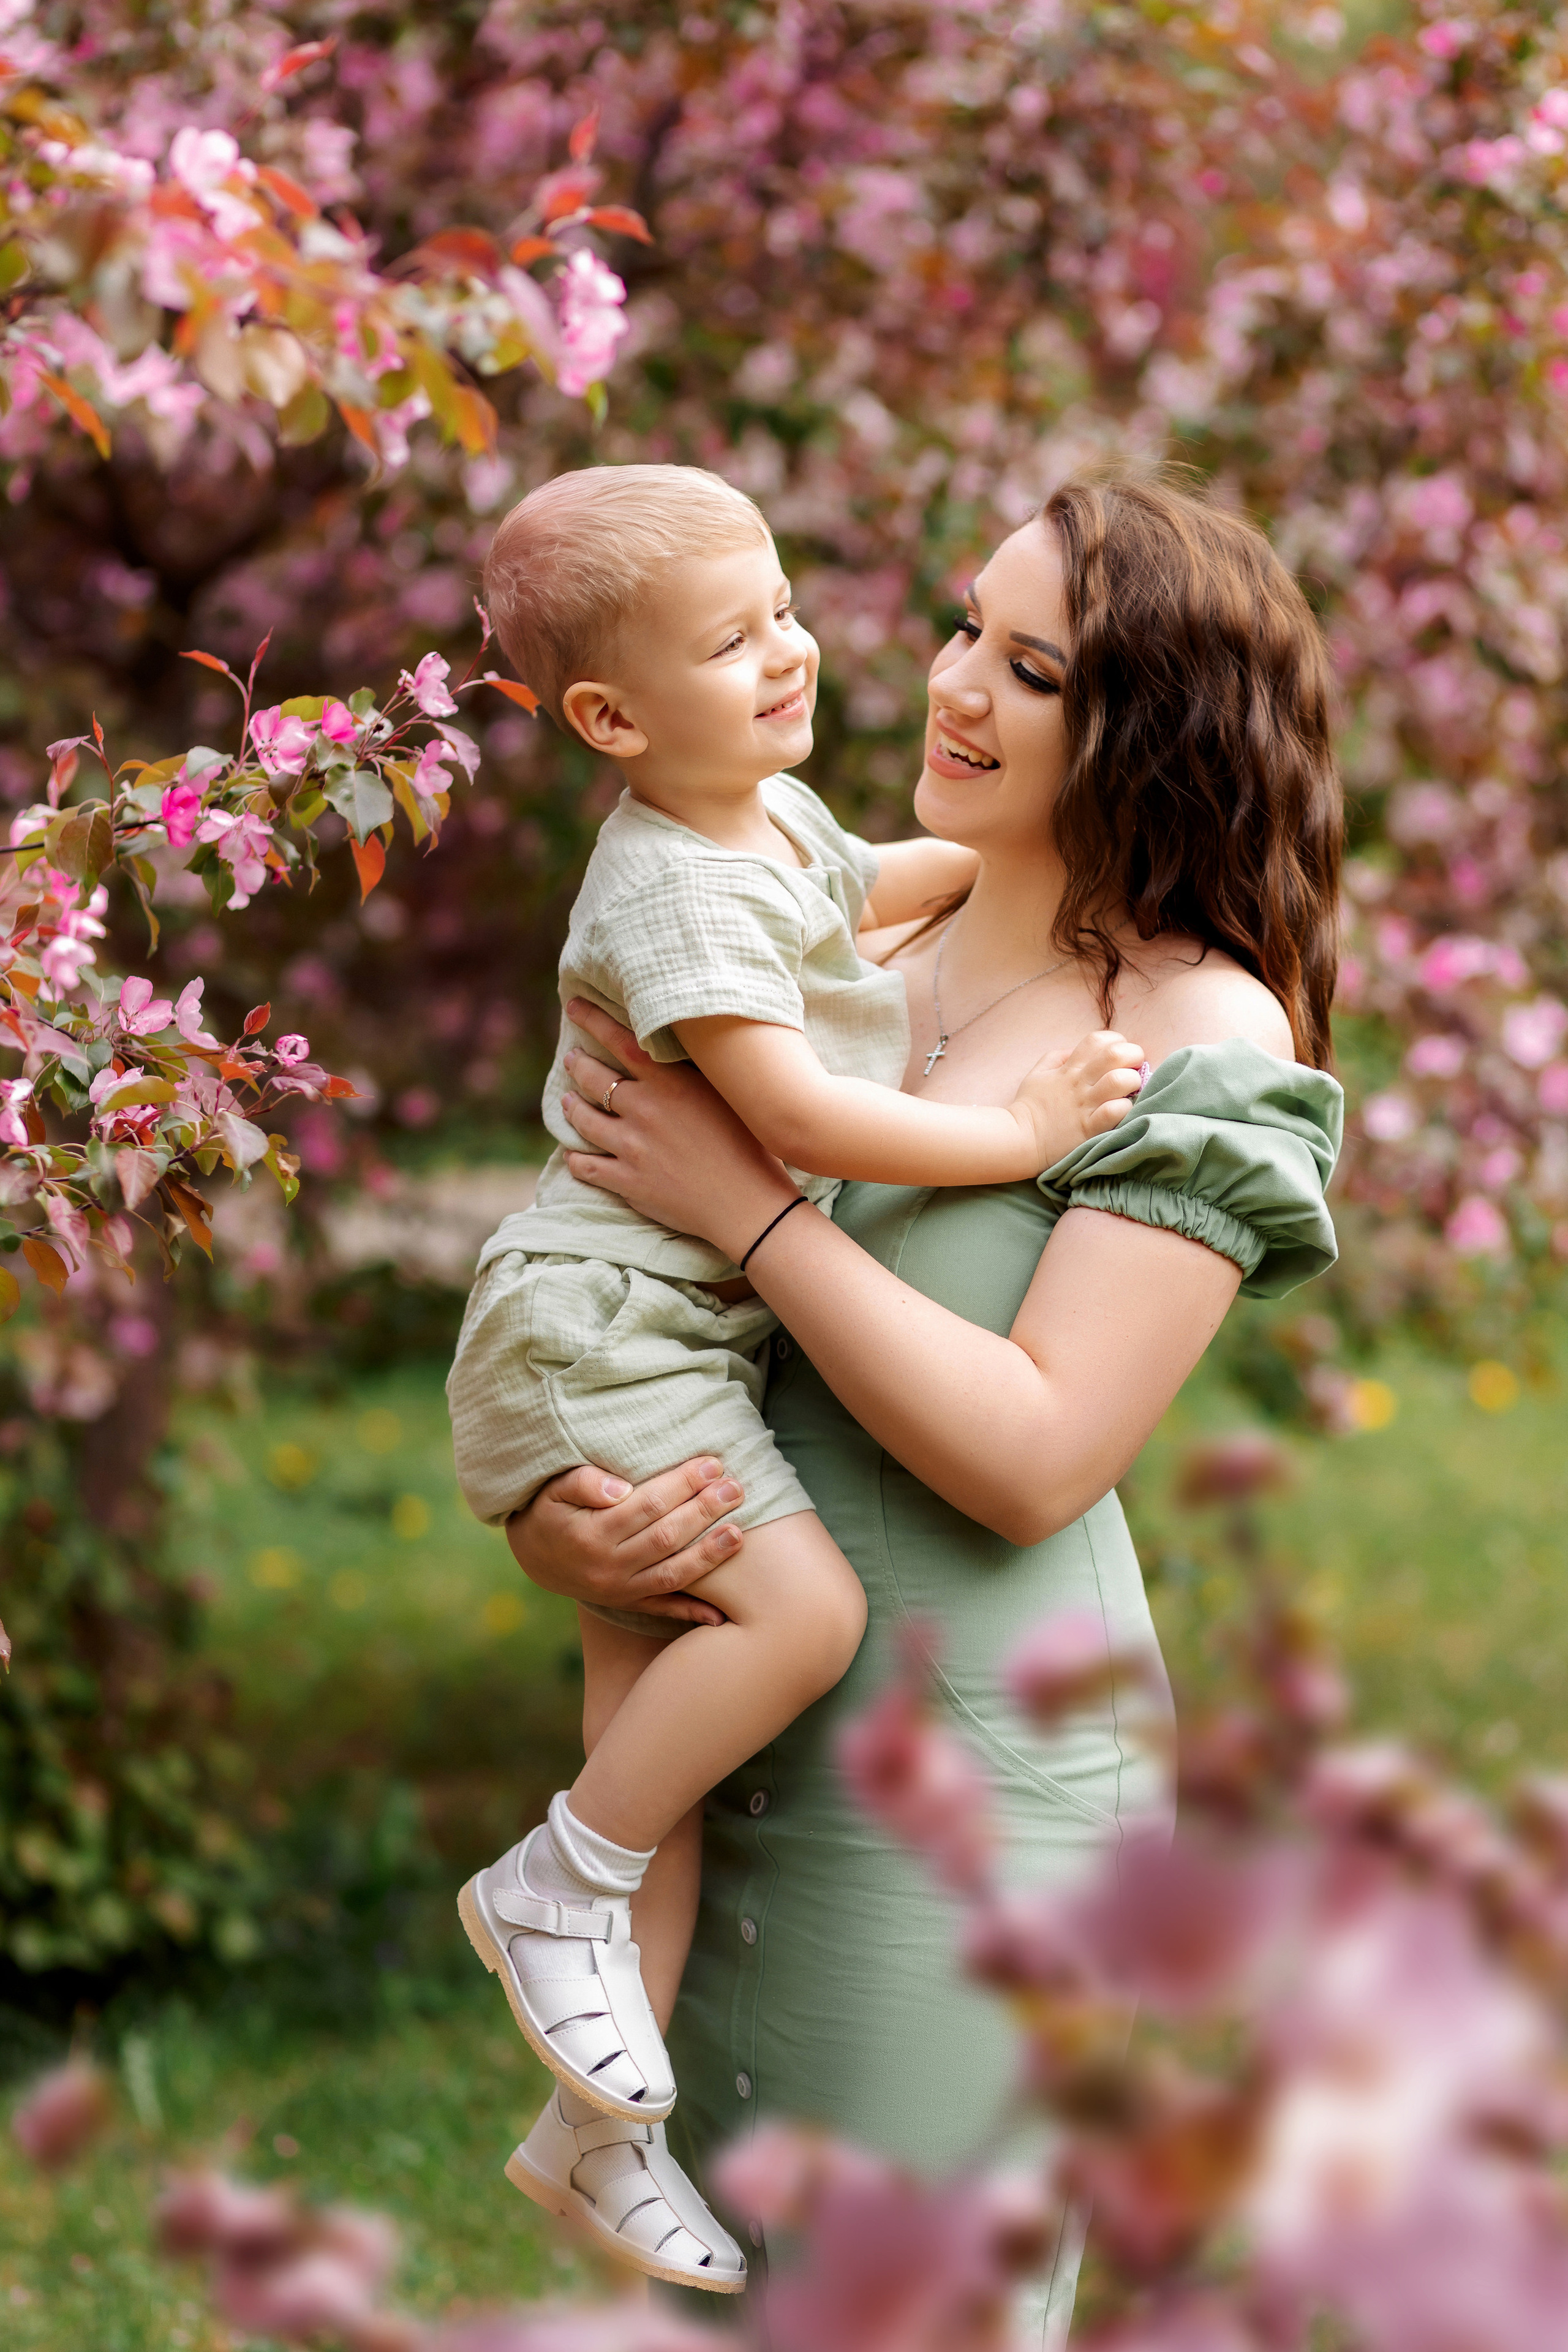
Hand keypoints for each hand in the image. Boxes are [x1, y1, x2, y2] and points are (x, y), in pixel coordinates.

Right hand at [507, 1456, 748, 1626]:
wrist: (533, 1556)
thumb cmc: (549, 1511)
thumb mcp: (553, 1490)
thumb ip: (583, 1482)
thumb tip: (621, 1488)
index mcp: (591, 1534)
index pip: (647, 1505)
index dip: (682, 1484)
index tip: (711, 1464)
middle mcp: (608, 1566)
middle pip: (666, 1537)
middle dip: (705, 1511)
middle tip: (736, 1488)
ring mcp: (620, 1590)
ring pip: (672, 1575)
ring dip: (709, 1555)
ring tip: (739, 1533)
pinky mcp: (627, 1604)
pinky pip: (663, 1609)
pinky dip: (692, 1612)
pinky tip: (721, 1614)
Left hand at [558, 997, 796, 1258]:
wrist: (750, 1205)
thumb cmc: (752, 1147)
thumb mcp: (728, 1096)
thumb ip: (695, 1072)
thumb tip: (676, 1049)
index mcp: (670, 1084)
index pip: (621, 1041)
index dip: (593, 1020)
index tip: (574, 1006)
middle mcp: (644, 1110)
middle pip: (595, 1078)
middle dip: (578, 1064)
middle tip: (572, 1059)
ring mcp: (631, 1147)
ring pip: (584, 1120)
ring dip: (572, 1107)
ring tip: (567, 1101)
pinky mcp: (627, 1182)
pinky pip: (586, 1166)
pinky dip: (575, 1158)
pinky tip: (573, 1154)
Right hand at [1009, 1030, 1146, 1169]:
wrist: (1018, 1140)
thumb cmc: (1028, 1107)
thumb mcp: (1037, 1075)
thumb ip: (1056, 1058)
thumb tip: (1074, 1051)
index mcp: (1069, 1069)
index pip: (1097, 1040)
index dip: (1115, 1041)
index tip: (1120, 1054)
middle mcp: (1079, 1083)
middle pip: (1115, 1054)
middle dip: (1133, 1055)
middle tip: (1134, 1068)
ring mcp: (1085, 1106)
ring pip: (1119, 1080)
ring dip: (1132, 1082)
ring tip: (1130, 1091)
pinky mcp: (1088, 1129)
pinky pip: (1115, 1112)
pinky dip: (1124, 1109)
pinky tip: (1122, 1112)